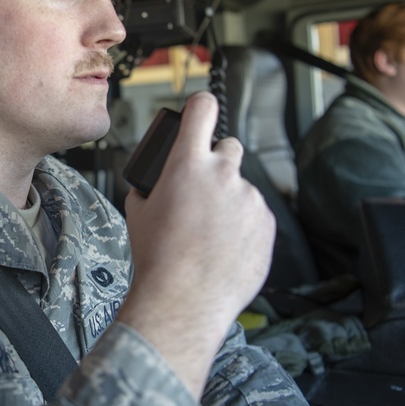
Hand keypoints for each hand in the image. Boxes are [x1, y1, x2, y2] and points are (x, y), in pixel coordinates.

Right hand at [118, 91, 274, 396]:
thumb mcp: (138, 212)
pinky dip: (243, 226)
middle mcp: (223, 174)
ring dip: (229, 202)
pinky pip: (255, 215)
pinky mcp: (267, 224)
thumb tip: (153, 186)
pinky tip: (224, 249)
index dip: (201, 106)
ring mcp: (249, 199)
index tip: (201, 109)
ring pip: (241, 188)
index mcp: (188, 164)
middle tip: (202, 189)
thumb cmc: (158, 257)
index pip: (202, 109)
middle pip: (229, 146)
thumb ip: (150, 187)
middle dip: (217, 161)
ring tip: (209, 235)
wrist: (184, 299)